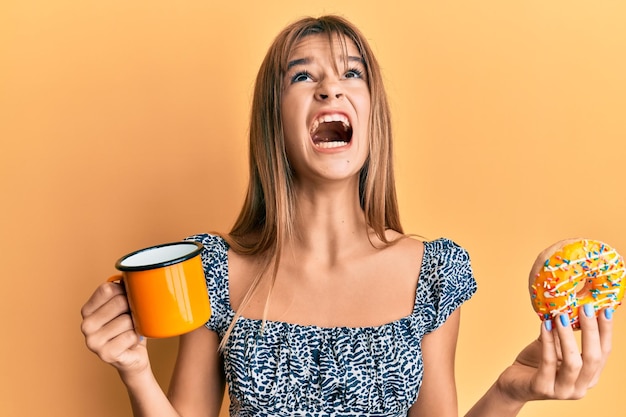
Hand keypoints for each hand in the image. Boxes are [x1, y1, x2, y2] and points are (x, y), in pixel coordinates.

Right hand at [80, 282, 148, 376]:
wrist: (134, 356)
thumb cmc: (130, 327)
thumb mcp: (126, 304)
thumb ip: (124, 288)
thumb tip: (132, 273)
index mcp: (87, 310)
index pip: (108, 288)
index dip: (125, 292)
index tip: (130, 299)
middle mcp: (85, 325)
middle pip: (119, 302)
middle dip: (134, 308)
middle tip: (134, 317)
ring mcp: (93, 342)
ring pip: (127, 319)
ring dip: (137, 324)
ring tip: (132, 330)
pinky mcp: (105, 354)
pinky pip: (130, 336)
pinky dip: (137, 337)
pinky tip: (132, 342)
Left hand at [497, 306, 612, 402]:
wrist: (514, 383)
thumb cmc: (536, 363)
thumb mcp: (554, 346)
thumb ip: (563, 332)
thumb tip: (571, 306)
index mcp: (589, 377)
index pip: (604, 353)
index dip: (606, 331)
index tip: (606, 310)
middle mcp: (580, 387)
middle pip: (593, 358)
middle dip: (591, 331)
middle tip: (586, 309)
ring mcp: (562, 391)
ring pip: (573, 363)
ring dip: (567, 336)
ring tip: (561, 316)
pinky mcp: (542, 388)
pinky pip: (548, 362)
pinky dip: (548, 342)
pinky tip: (545, 325)